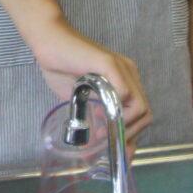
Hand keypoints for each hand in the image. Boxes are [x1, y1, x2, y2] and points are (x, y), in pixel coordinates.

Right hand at [23, 16, 151, 143]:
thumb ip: (96, 115)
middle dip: (128, 134)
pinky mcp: (109, 64)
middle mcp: (129, 74)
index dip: (132, 136)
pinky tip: (99, 116)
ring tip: (103, 133)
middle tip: (107, 141)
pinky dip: (116, 109)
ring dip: (123, 125)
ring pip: (140, 106)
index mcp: (125, 81)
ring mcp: (121, 68)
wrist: (47, 40)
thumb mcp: (82, 99)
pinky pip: (124, 92)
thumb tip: (101, 142)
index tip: (118, 152)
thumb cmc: (61, 67)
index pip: (141, 114)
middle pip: (145, 113)